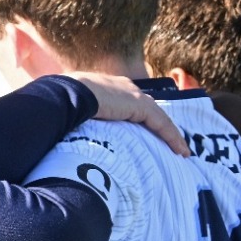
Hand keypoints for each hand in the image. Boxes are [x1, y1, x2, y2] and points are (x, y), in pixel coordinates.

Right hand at [67, 73, 190, 155]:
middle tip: (168, 144)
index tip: (142, 135)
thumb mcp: (72, 111)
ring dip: (170, 135)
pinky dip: (172, 137)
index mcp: (106, 88)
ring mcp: (133, 95)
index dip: (138, 119)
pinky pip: (162, 124)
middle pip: (147, 110)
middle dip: (159, 127)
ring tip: (180, 151)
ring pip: (158, 118)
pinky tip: (180, 151)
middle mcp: (123, 88)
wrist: (67, 94)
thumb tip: (68, 136)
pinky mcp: (140, 105)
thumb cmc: (60, 104)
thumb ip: (79, 119)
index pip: (128, 105)